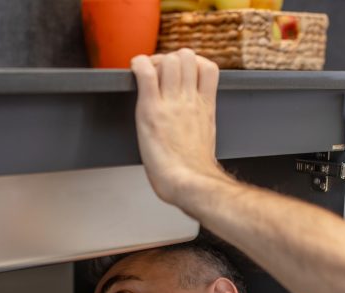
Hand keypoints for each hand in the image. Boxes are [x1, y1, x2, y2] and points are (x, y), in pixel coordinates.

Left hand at [130, 49, 226, 205]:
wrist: (188, 182)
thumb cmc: (194, 171)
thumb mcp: (206, 139)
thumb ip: (200, 123)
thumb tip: (193, 125)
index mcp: (205, 107)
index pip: (208, 67)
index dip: (194, 63)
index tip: (182, 72)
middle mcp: (189, 100)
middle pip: (187, 57)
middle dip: (171, 58)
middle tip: (159, 73)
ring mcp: (171, 103)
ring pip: (169, 60)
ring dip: (156, 61)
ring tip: (147, 74)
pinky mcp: (151, 110)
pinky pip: (145, 73)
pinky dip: (138, 64)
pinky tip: (135, 69)